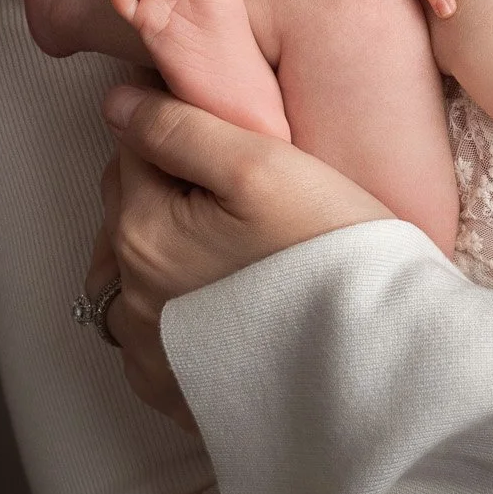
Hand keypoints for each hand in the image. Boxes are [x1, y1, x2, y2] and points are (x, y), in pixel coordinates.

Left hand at [82, 84, 391, 427]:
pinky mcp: (173, 390)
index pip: (134, 149)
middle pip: (131, 210)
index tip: (227, 132)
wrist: (373, 358)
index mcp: (142, 231)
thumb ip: (180, 127)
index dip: (180, 128)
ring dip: (166, 251)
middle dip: (169, 187)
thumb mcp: (261, 164)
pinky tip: (225, 300)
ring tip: (232, 247)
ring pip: (135, 274)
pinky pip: (154, 334)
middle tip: (241, 189)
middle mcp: (130, 296)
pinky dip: (176, 311)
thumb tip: (119, 103)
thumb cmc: (326, 255)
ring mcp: (149, 351)